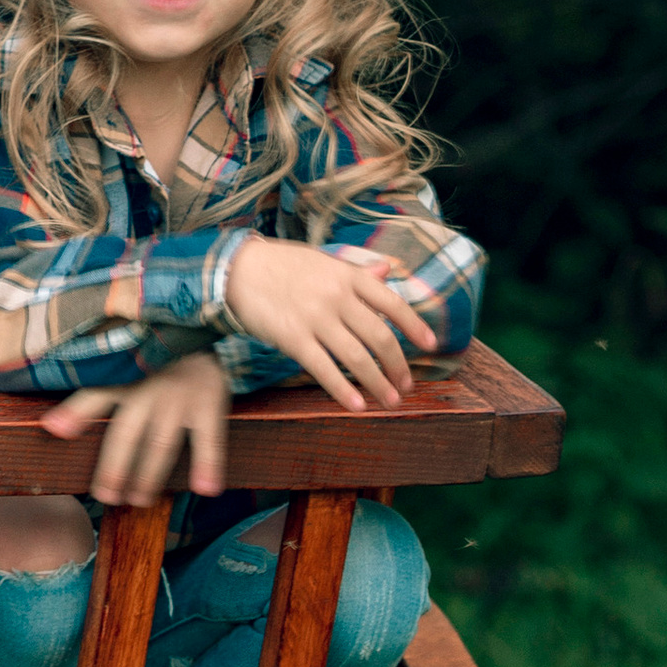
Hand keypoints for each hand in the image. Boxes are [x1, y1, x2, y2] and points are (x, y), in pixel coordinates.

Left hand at [41, 352, 231, 508]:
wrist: (206, 344)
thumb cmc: (156, 369)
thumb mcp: (123, 375)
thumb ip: (90, 401)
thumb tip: (49, 427)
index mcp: (124, 380)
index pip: (94, 395)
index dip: (75, 412)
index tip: (53, 429)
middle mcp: (148, 388)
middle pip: (126, 432)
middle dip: (114, 467)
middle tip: (106, 496)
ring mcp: (178, 397)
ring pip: (160, 443)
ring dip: (149, 476)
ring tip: (140, 500)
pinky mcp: (209, 403)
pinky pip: (208, 438)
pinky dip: (208, 464)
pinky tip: (205, 489)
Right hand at [225, 240, 432, 410]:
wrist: (235, 268)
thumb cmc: (281, 264)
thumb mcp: (323, 260)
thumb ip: (356, 270)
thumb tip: (387, 271)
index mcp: (347, 275)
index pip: (392, 303)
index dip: (415, 326)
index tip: (431, 344)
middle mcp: (337, 296)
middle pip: (380, 337)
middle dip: (398, 365)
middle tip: (408, 384)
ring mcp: (315, 318)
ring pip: (357, 358)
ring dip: (379, 383)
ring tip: (391, 401)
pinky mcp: (293, 338)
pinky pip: (324, 369)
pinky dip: (344, 390)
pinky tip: (357, 406)